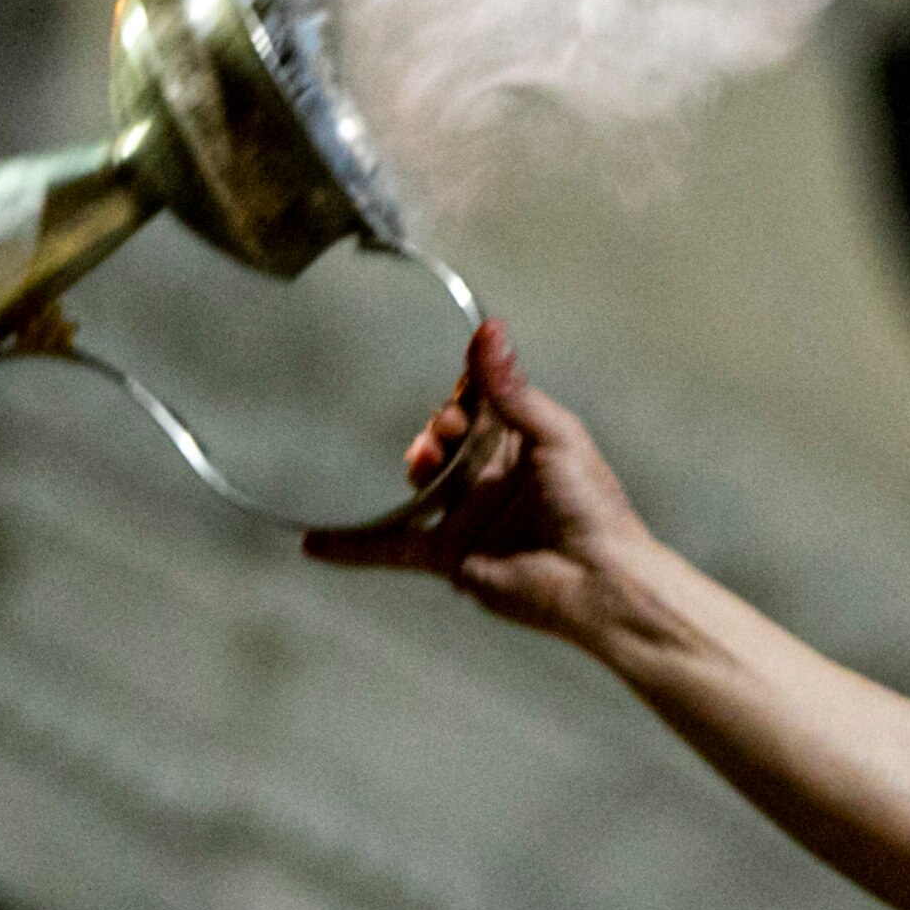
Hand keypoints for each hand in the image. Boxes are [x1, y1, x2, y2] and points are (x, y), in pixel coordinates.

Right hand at [302, 318, 655, 642]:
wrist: (596, 579)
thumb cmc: (591, 503)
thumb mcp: (554, 434)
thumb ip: (511, 389)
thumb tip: (489, 329)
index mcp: (523, 442)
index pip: (479, 403)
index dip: (465, 393)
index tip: (462, 392)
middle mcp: (492, 476)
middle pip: (446, 440)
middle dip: (439, 429)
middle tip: (446, 433)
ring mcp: (467, 515)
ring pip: (420, 483)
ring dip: (415, 466)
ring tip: (422, 463)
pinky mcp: (448, 556)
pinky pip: (390, 548)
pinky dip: (352, 546)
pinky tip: (313, 543)